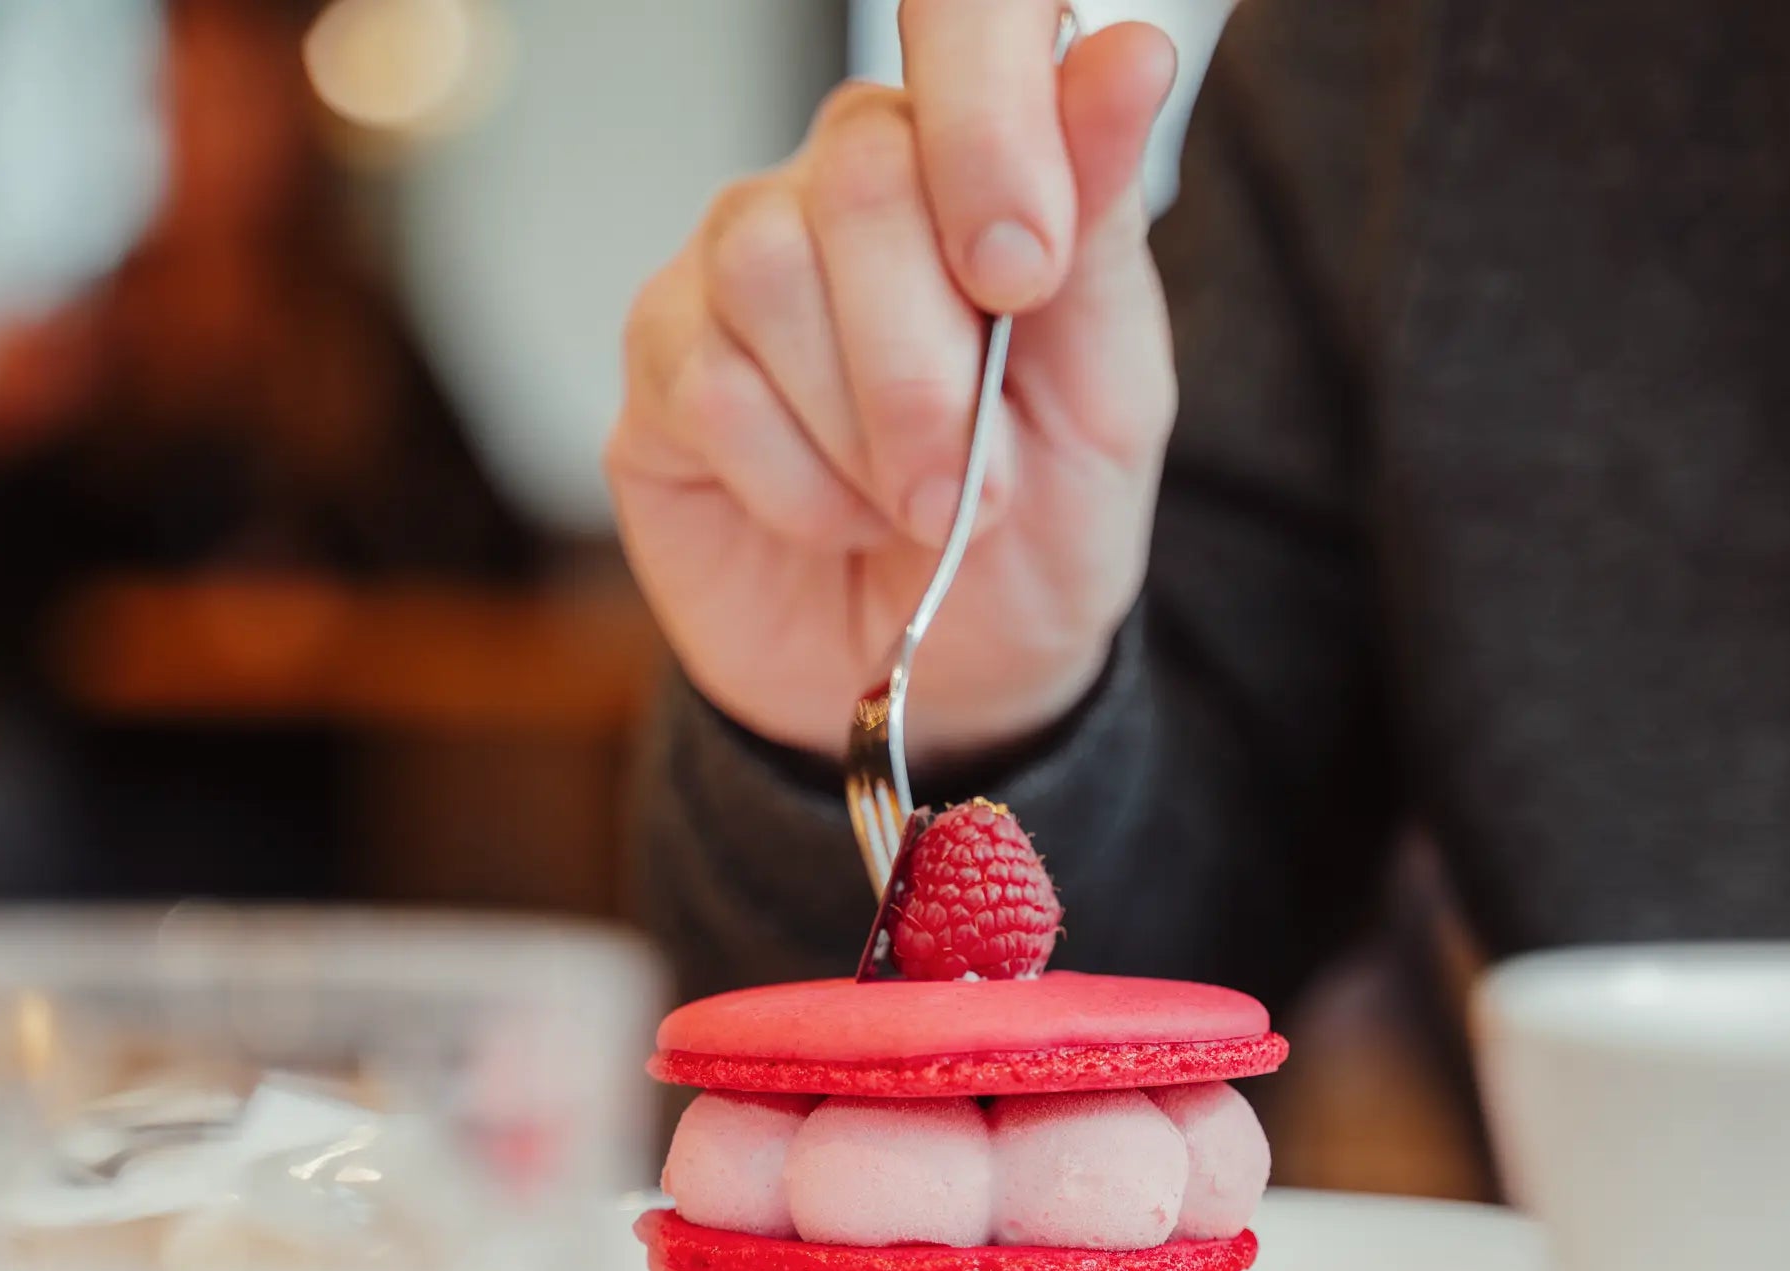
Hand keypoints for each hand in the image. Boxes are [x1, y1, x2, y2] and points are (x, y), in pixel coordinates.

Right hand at [606, 2, 1179, 759]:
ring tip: (908, 508)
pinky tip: (831, 517)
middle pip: (863, 174)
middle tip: (970, 487)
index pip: (968, 29)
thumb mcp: (1109, 395)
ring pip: (770, 270)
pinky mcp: (661, 357)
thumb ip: (1099, 222)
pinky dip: (794, 484)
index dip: (989, 130)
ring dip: (861, 434)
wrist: (948, 686)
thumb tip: (1128, 51)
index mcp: (980, 162)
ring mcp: (739, 260)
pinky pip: (708, 383)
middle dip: (928, 368)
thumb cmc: (1036, 531)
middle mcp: (849, 182)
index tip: (1023, 280)